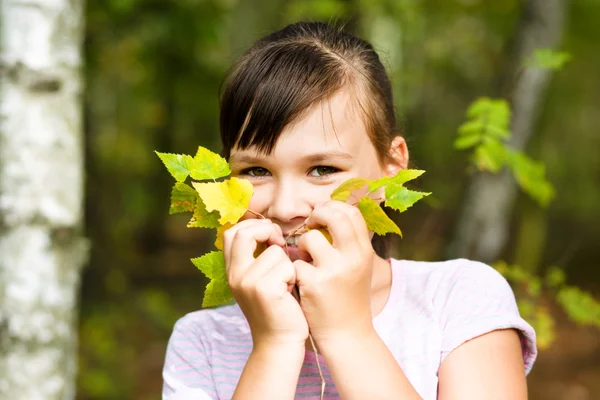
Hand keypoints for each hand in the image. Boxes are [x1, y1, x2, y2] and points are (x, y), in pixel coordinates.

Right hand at [224, 219, 308, 348]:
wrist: (279, 342)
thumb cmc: (277, 308)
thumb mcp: (259, 280)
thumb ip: (257, 257)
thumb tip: (270, 229)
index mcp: (232, 271)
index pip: (231, 232)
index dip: (253, 226)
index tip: (270, 236)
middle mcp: (235, 275)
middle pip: (244, 233)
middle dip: (267, 232)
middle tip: (280, 244)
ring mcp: (248, 282)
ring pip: (275, 251)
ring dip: (288, 264)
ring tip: (286, 283)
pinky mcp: (264, 289)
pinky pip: (287, 266)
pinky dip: (294, 276)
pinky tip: (290, 293)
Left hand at [293, 201, 375, 343]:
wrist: (347, 334)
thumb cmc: (348, 296)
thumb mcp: (359, 266)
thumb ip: (348, 241)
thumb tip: (330, 212)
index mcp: (364, 251)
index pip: (351, 212)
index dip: (333, 207)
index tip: (322, 216)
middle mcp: (353, 257)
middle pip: (334, 215)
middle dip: (316, 215)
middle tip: (310, 226)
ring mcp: (334, 271)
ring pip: (309, 238)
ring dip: (301, 246)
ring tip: (305, 259)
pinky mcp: (314, 284)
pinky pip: (296, 262)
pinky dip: (294, 268)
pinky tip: (300, 280)